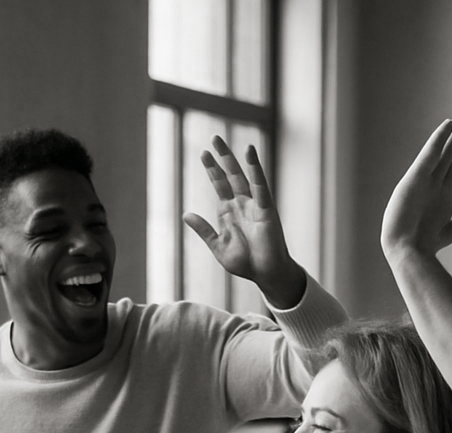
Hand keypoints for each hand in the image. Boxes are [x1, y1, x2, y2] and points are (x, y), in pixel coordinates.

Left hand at [183, 136, 305, 308]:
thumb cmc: (245, 263)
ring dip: (234, 158)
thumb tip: (185, 214)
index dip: (212, 170)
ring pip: (243, 176)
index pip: (220, 186)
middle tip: (213, 139)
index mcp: (229, 213)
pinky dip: (255, 168)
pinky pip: (260, 185)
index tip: (204, 154)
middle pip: (230, 176)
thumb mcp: (218, 246)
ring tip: (226, 142)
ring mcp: (254, 205)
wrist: (265, 274)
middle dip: (222, 158)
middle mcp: (242, 205)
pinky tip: (249, 153)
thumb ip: (204, 230)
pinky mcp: (266, 209)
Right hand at [381, 107, 451, 262]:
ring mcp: (424, 179)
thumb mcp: (450, 229)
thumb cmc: (426, 243)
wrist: (409, 252)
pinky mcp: (414, 180)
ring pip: (443, 149)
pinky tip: (447, 125)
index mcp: (444, 190)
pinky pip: (429, 156)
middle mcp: (435, 181)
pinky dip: (438, 140)